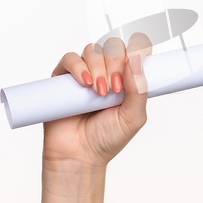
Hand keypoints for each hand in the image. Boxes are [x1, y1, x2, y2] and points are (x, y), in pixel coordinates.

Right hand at [42, 33, 151, 168]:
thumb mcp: (134, 116)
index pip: (134, 50)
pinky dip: (78, 66)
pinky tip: (85, 83)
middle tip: (114, 88)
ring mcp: (85, 73)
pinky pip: (69, 59)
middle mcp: (106, 71)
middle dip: (116, 63)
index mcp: (127, 77)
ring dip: (98, 67)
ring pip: (93, 50)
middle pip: (113, 46)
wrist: (80, 156)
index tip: (136, 64)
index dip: (136, 51)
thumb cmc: (107, 138)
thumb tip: (138, 59)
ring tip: (99, 92)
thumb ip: (139, 89)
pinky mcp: (63, 78)